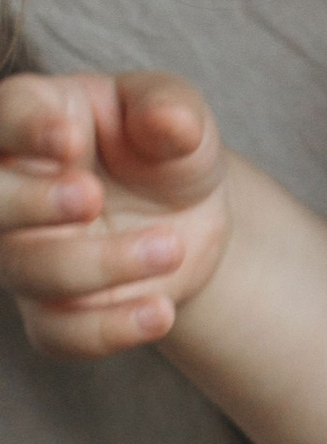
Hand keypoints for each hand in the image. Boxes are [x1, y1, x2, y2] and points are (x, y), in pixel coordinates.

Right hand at [0, 70, 231, 353]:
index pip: (7, 116)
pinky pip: (57, 333)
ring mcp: (26, 253)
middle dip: (31, 202)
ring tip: (171, 248)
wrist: (190, 219)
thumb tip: (169, 121)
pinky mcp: (52, 311)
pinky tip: (160, 312)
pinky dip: (108, 329)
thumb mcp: (182, 118)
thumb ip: (173, 110)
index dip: (26, 127)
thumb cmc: (167, 150)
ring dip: (99, 264)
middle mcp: (16, 189)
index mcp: (37, 121)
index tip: (70, 137)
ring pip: (28, 270)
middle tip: (92, 197)